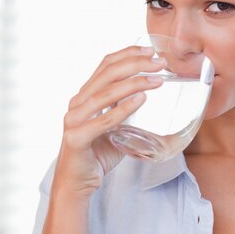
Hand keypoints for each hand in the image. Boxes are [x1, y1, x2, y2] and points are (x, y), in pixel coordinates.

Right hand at [52, 45, 165, 197]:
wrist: (76, 183)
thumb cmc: (96, 154)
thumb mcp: (114, 127)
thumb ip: (127, 112)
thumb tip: (154, 99)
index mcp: (84, 96)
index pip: (105, 65)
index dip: (127, 54)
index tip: (150, 50)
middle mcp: (77, 103)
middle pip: (106, 74)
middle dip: (136, 64)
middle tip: (160, 63)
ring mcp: (74, 120)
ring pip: (105, 93)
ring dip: (134, 83)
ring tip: (157, 79)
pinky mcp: (76, 138)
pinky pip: (103, 120)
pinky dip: (123, 108)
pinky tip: (141, 100)